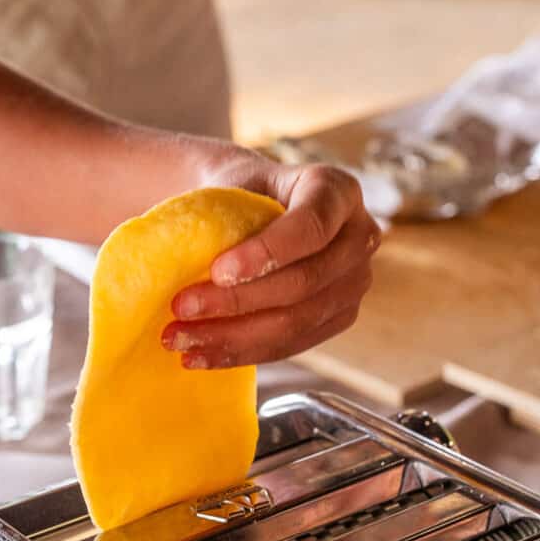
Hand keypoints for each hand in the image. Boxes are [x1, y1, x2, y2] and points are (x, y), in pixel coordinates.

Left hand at [162, 149, 378, 368]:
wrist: (253, 209)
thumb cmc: (239, 193)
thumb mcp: (231, 185)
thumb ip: (224, 216)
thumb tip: (184, 263)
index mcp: (337, 191)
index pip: (311, 227)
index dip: (267, 253)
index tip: (217, 271)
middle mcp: (359, 237)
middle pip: (303, 283)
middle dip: (237, 302)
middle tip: (182, 308)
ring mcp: (354, 283)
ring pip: (296, 323)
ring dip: (232, 337)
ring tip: (180, 338)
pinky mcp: (338, 318)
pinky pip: (291, 345)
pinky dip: (241, 353)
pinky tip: (200, 355)